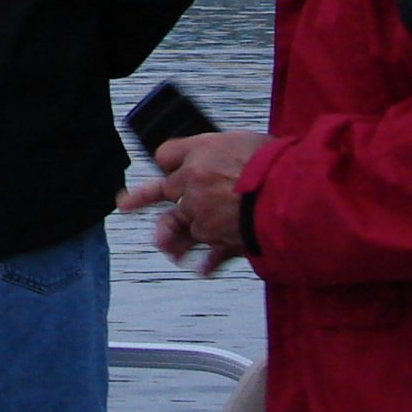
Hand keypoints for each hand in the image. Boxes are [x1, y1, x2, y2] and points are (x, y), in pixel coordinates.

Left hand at [116, 130, 267, 274]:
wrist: (288, 193)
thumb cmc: (277, 163)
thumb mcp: (250, 142)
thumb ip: (230, 153)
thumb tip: (230, 156)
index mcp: (202, 150)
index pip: (167, 155)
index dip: (170, 162)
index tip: (168, 168)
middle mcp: (193, 180)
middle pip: (161, 189)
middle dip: (142, 198)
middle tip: (124, 204)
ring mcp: (199, 210)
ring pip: (174, 224)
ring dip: (168, 236)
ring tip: (163, 246)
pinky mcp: (214, 236)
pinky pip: (206, 251)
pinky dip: (206, 263)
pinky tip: (201, 270)